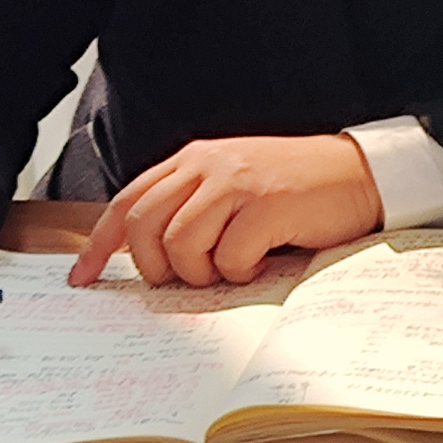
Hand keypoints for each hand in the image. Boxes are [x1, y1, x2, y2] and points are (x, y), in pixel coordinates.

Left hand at [70, 135, 385, 288]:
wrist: (359, 174)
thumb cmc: (294, 190)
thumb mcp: (232, 187)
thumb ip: (191, 208)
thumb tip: (150, 259)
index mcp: (192, 161)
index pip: (127, 202)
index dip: (99, 244)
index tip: (83, 278)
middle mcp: (206, 165)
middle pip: (142, 225)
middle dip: (155, 267)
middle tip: (183, 280)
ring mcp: (235, 183)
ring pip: (181, 245)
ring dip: (202, 272)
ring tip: (233, 266)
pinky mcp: (265, 205)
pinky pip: (228, 257)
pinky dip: (241, 271)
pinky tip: (263, 258)